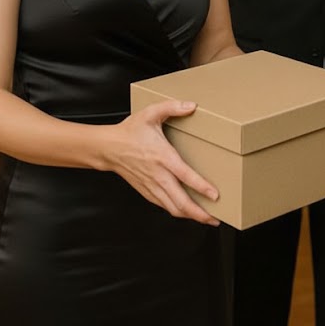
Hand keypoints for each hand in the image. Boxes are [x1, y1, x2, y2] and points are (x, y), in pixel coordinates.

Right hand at [112, 99, 219, 224]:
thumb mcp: (150, 113)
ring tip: (207, 219)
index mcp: (163, 156)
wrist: (108, 148)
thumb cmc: (130, 131)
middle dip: (199, 213)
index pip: (185, 176)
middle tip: (215, 219)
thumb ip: (171, 107)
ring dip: (191, 216)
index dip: (201, 187)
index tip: (215, 195)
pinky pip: (164, 206)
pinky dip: (178, 212)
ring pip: (173, 208)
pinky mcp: (147, 191)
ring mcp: (152, 186)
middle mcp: (158, 175)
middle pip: (180, 201)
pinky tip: (187, 212)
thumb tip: (191, 106)